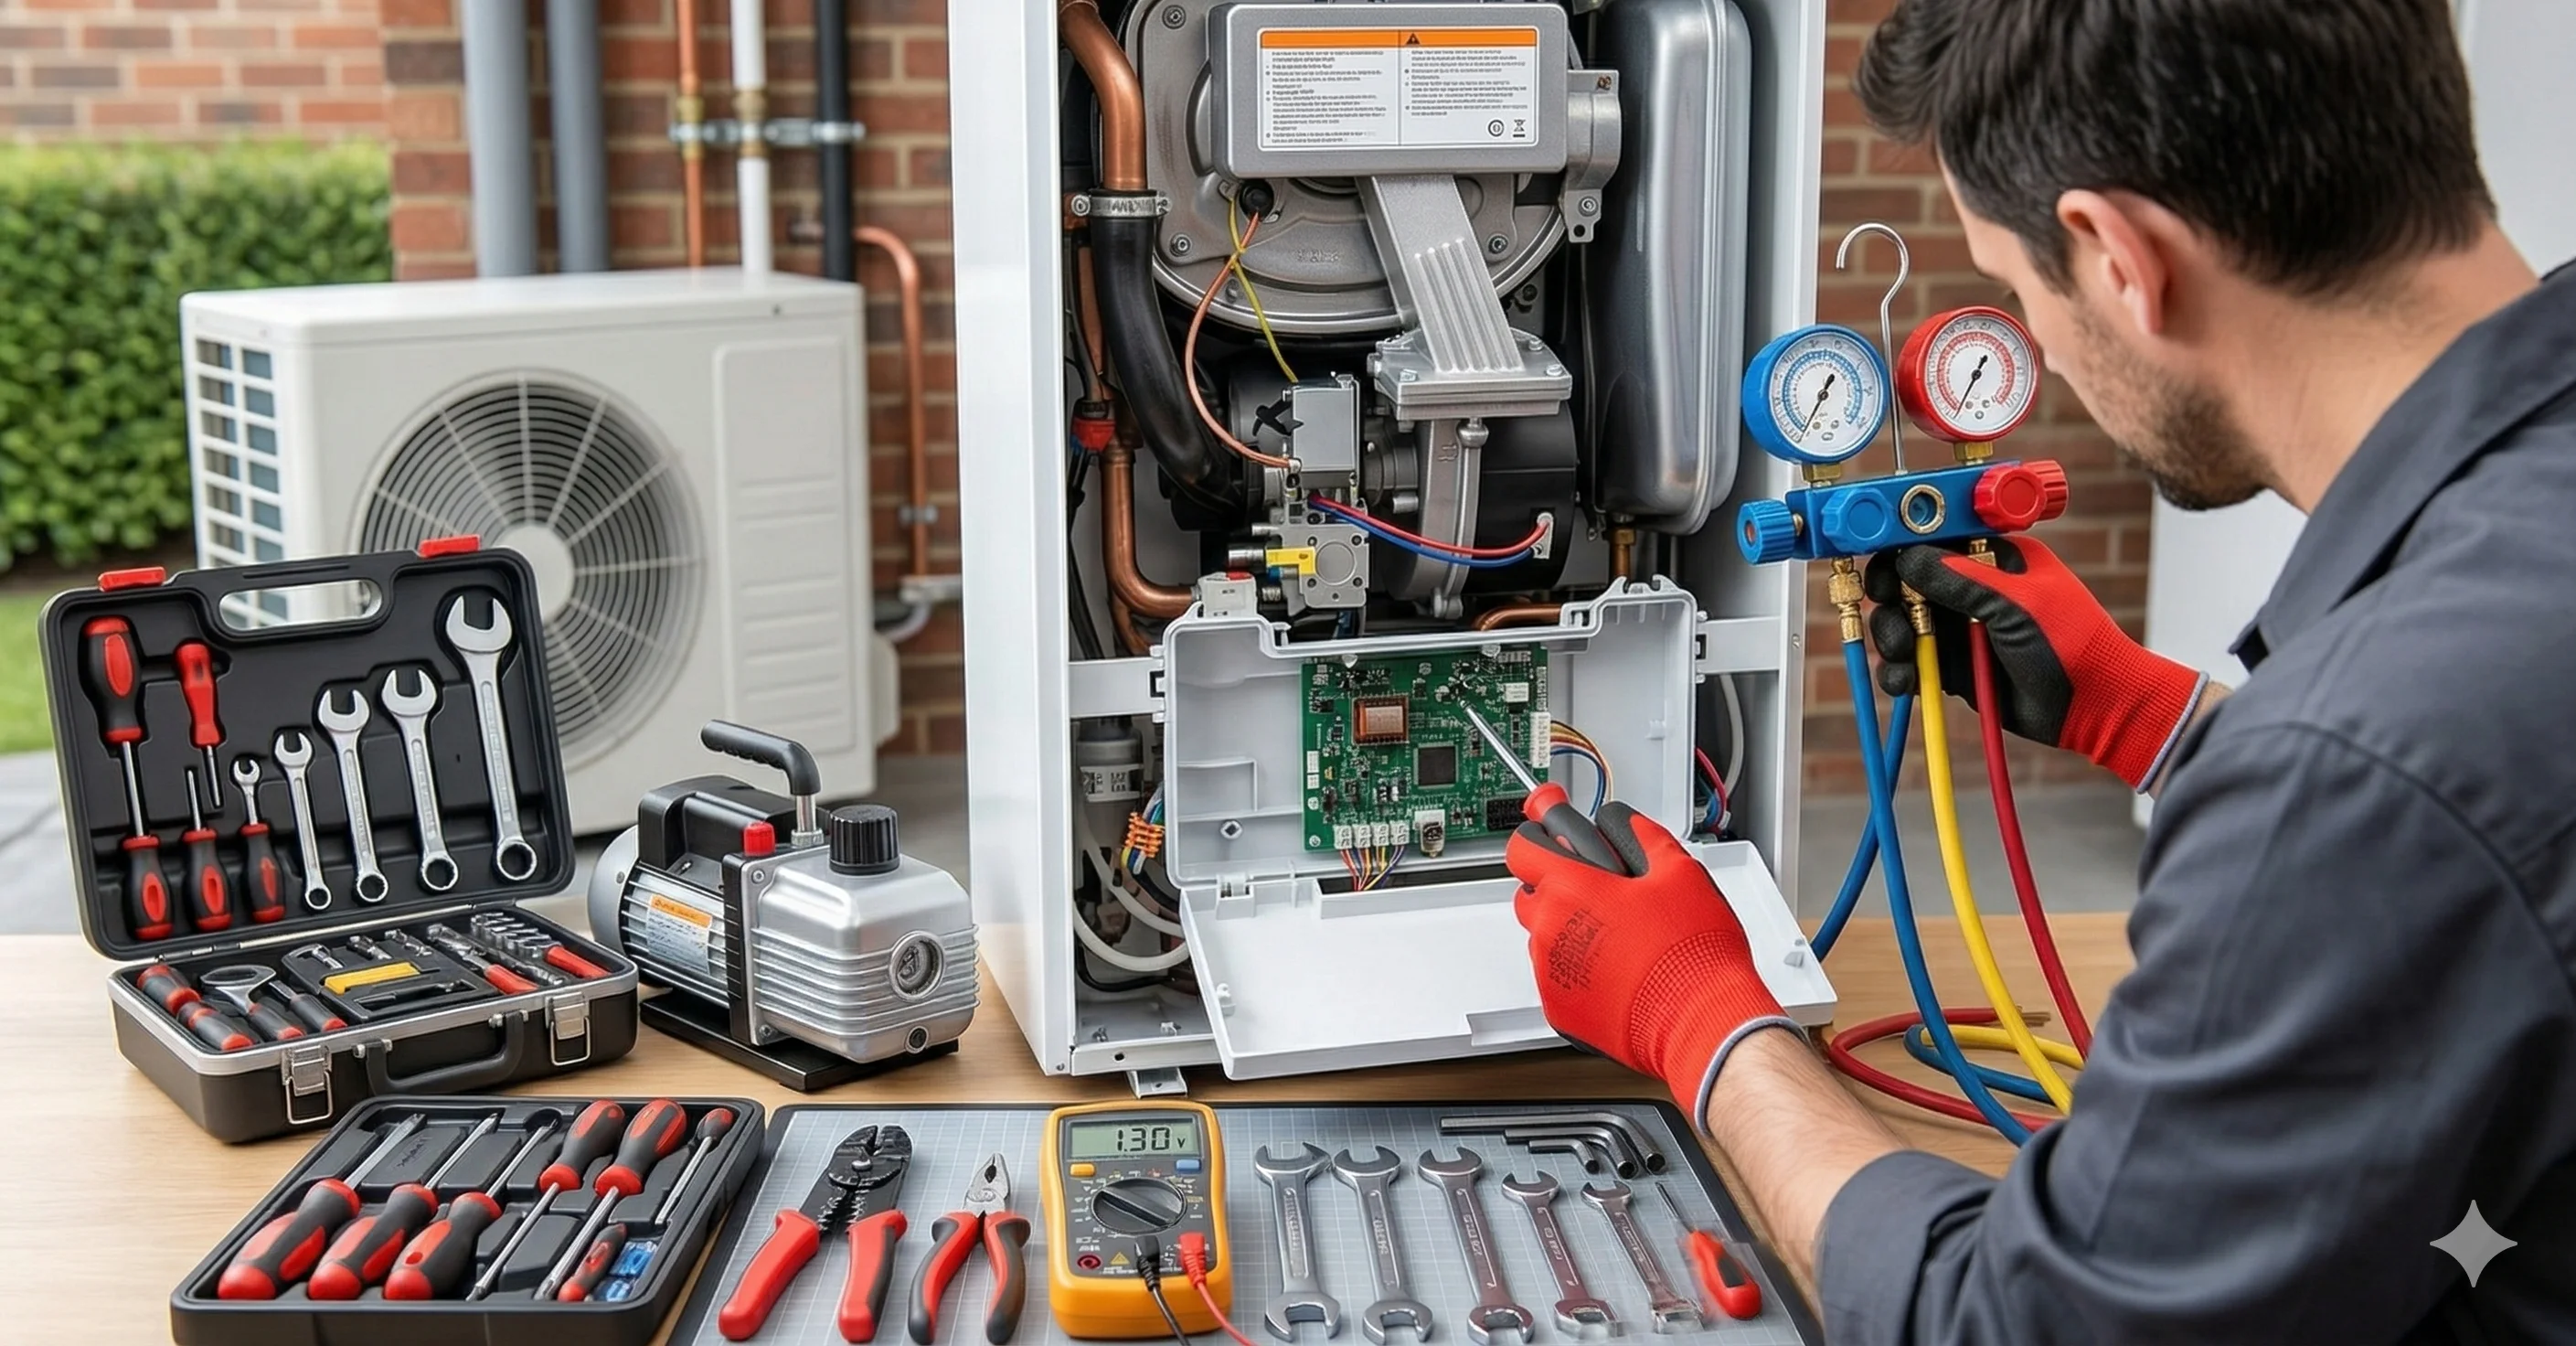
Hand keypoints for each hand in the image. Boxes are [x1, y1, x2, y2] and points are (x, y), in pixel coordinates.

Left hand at [1508, 803, 1798, 1119]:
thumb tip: (1624, 822)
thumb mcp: (1680, 872)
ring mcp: (1550, 973)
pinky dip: (1577, 968)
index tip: (1545, 821)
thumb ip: (1640, 835)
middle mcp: (1549, 930)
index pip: (1524, 846)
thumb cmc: (1691, 953)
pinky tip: (1617, 969)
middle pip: (1530, 892)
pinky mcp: (1559, 1009)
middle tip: (1599, 890)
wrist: (1700, 1021)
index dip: (1539, 832)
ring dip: (1568, 929)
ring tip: (1618, 936)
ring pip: (1544, 936)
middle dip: (1558, 884)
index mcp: (1570, 889)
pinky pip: (1556, 976)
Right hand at [1865, 537, 2203, 788]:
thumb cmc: (2071, 642)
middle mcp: (1971, 589)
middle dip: (1890, 600)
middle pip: (1907, 583)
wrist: (2095, 705)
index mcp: (1992, 558)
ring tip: (1902, 657)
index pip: (1933, 541)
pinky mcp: (1954, 666)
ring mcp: (1961, 627)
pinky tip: (1903, 681)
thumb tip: (1906, 558)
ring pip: (1904, 623)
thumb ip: (1962, 580)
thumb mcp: (2017, 604)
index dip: (1900, 551)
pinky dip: (1900, 671)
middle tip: (1889, 614)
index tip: (1881, 570)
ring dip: (1892, 638)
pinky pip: (1913, 662)